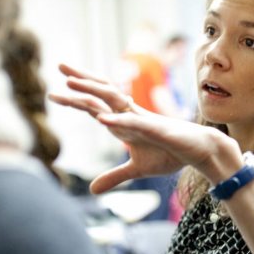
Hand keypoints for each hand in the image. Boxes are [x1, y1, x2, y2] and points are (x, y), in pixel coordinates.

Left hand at [49, 64, 240, 192]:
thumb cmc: (170, 154)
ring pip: (112, 100)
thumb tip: (92, 189)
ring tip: (70, 82)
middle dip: (81, 79)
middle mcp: (130, 114)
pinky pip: (132, 123)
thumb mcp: (136, 169)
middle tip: (60, 64)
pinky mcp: (155, 129)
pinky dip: (115, 121)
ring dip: (91, 91)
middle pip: (101, 92)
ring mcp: (142, 119)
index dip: (76, 97)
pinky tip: (100, 120)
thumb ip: (114, 176)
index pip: (96, 105)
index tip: (54, 91)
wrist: (199, 152)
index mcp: (124, 121)